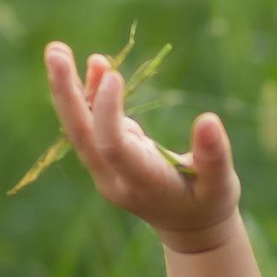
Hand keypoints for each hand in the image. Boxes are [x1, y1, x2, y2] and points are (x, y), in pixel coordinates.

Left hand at [42, 41, 240, 249]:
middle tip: (55, 53)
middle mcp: (113, 178)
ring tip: (57, 50)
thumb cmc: (208, 202)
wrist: (188, 226)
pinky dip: (88, 95)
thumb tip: (209, 120)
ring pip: (78, 129)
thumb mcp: (221, 184)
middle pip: (82, 136)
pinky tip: (94, 65)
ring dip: (66, 90)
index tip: (113, 75)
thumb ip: (214, 155)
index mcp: (142, 184)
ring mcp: (105, 169)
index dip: (108, 112)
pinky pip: (89, 124)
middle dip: (67, 95)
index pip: (113, 147)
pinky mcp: (105, 157)